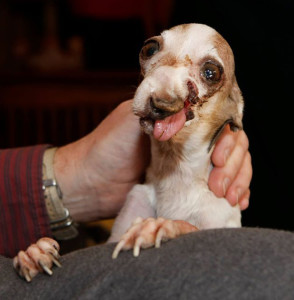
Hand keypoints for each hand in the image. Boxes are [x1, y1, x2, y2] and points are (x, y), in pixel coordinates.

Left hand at [54, 100, 251, 222]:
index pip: (220, 123)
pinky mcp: (188, 186)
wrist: (91, 184)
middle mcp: (191, 140)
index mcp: (180, 120)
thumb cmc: (107, 148)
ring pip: (231, 166)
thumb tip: (190, 101)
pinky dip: (234, 192)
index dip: (229, 139)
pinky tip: (238, 202)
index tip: (220, 158)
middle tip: (220, 184)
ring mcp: (191, 164)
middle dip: (235, 165)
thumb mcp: (132, 120)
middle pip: (233, 146)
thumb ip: (160, 108)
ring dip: (238, 180)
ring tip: (232, 198)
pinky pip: (220, 186)